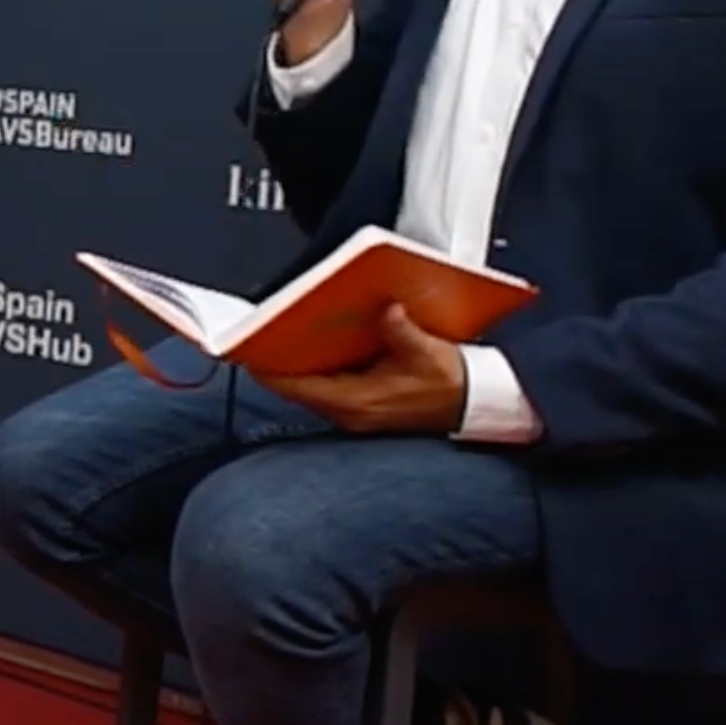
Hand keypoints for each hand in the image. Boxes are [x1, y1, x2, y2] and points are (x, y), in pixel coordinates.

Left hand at [250, 305, 468, 434]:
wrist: (477, 405)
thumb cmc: (454, 383)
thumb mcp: (428, 352)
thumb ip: (402, 331)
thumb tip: (386, 311)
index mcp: (358, 402)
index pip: (298, 388)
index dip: (269, 371)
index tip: (248, 353)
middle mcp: (351, 413)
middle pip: (299, 388)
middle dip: (280, 362)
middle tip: (260, 336)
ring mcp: (356, 414)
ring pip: (312, 389)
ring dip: (300, 365)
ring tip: (282, 336)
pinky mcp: (364, 409)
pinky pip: (329, 388)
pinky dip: (320, 369)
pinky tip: (320, 346)